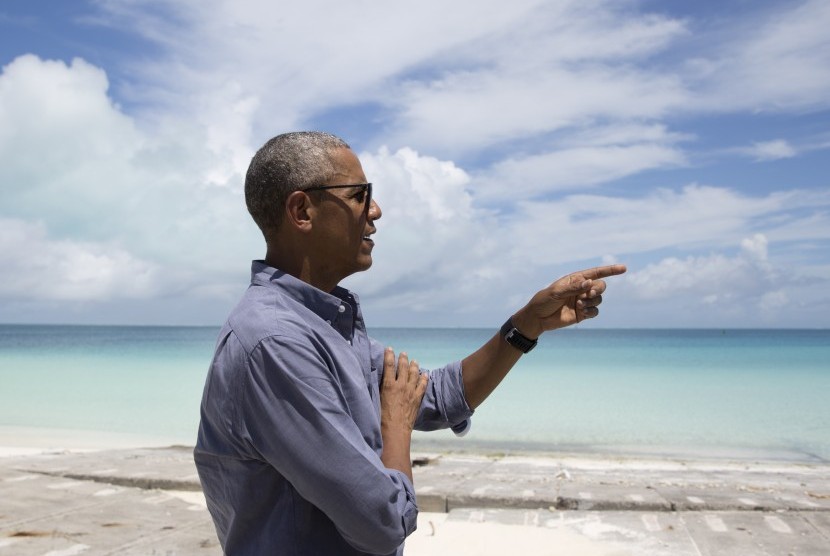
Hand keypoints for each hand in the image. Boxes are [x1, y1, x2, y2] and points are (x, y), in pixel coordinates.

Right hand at [380, 348, 428, 433]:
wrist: (395, 430)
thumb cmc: (382, 418)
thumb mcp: (377, 399)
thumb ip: (380, 388)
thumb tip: (379, 380)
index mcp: (389, 385)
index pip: (389, 366)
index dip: (389, 355)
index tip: (389, 349)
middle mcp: (401, 385)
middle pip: (403, 367)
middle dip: (403, 358)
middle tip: (403, 353)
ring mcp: (411, 391)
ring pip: (414, 374)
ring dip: (414, 366)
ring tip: (414, 361)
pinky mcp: (417, 398)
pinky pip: (422, 385)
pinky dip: (424, 378)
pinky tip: (425, 374)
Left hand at [512, 264, 626, 337]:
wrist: (538, 318)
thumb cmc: (544, 300)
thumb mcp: (557, 292)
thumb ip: (573, 288)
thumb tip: (589, 283)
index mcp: (575, 279)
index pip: (596, 273)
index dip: (610, 270)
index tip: (624, 268)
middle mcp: (581, 289)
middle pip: (600, 286)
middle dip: (598, 289)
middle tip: (588, 294)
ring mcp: (582, 301)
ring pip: (598, 299)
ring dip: (592, 302)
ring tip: (579, 305)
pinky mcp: (582, 314)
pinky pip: (594, 312)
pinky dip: (591, 311)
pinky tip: (581, 312)